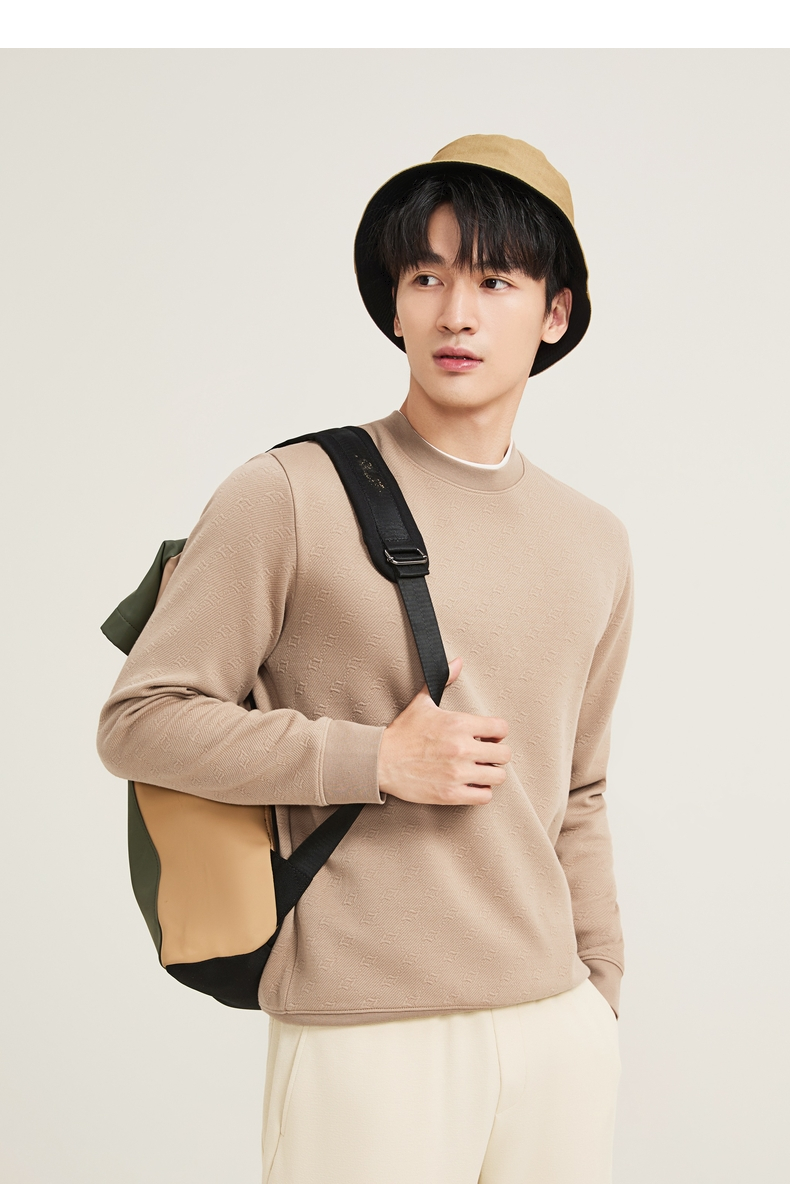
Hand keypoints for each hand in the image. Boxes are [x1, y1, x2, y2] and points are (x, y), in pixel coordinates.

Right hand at [377, 658, 510, 805]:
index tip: (489, 737)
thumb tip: (457, 662)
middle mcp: (462, 748)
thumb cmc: (402, 733)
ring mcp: (458, 773)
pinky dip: (481, 791)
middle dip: (496, 753)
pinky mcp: (451, 793)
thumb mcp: (423, 702)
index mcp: (459, 724)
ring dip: (491, 773)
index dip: (497, 732)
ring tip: (479, 770)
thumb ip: (444, 680)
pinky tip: (472, 784)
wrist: (380, 761)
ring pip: (498, 776)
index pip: (501, 728)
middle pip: (504, 754)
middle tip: (485, 755)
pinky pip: (484, 796)